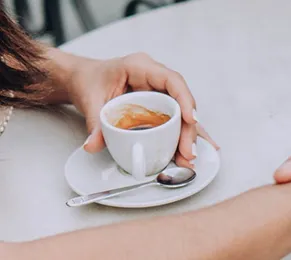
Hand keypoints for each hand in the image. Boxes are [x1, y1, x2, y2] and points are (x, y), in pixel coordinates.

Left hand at [65, 52, 217, 163]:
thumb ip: (94, 124)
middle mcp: (155, 78)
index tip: (190, 120)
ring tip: (187, 158)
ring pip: (180, 113)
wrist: (82, 78)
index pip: (172, 80)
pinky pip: (173, 120)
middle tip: (187, 151)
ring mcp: (158, 92)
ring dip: (185, 136)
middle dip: (187, 128)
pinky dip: (179, 137)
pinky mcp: (157, 105)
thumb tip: (93, 145)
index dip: (185, 99)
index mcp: (141, 67)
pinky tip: (185, 152)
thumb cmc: (89, 80)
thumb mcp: (90, 100)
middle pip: (180, 101)